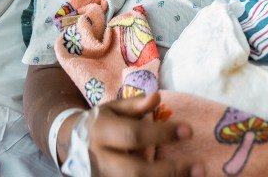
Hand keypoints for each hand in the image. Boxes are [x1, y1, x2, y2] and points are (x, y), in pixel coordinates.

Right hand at [73, 93, 204, 176]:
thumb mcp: (112, 107)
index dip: (162, 134)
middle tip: (198, 167)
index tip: (188, 131)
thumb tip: (157, 98)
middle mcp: (100, 160)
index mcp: (102, 132)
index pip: (134, 135)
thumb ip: (135, 105)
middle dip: (169, 171)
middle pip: (136, 172)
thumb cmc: (100, 122)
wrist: (69, 143)